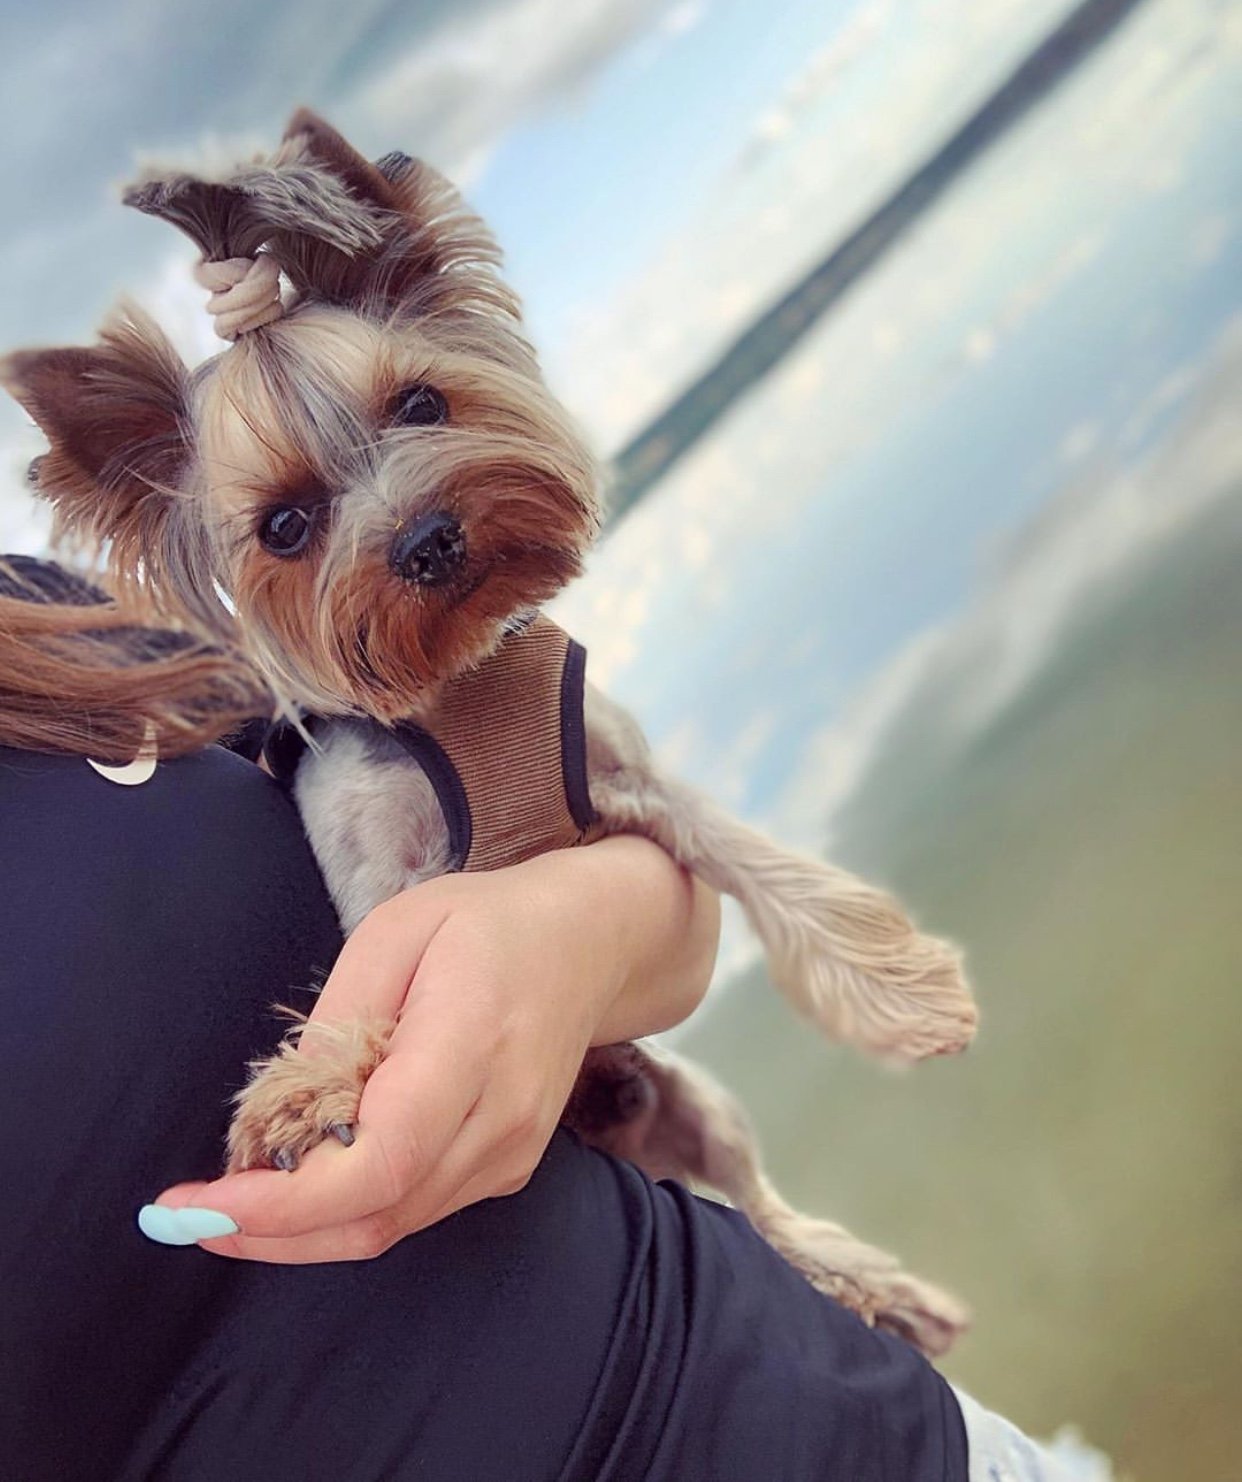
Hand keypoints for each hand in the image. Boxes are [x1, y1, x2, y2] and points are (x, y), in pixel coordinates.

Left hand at [148, 836, 718, 1261]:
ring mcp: (512, 1151)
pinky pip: (413, 1209)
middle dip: (272, 1232)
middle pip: (377, 1215)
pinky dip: (348, 1210)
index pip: (379, 1161)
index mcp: (472, 1043)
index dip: (285, 1202)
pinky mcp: (507, 1167)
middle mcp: (502, 1116)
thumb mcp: (397, 929)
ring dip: (302, 1229)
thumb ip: (339, 1021)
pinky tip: (307, 1177)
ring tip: (236, 1194)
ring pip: (390, 1227)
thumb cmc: (488, 924)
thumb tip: (285, 1112)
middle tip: (191, 1216)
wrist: (588, 945)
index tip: (205, 1202)